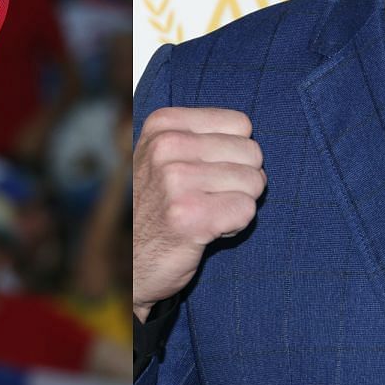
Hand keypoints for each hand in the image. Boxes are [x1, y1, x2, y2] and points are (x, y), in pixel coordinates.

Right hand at [132, 107, 264, 320]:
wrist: (130, 260)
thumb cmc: (159, 206)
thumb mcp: (166, 155)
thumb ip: (204, 136)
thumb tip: (250, 135)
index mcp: (163, 125)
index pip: (240, 124)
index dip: (233, 153)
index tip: (205, 172)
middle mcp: (165, 147)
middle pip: (251, 152)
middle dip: (240, 179)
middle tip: (207, 197)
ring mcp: (175, 181)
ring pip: (253, 181)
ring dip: (237, 203)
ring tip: (205, 212)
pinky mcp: (189, 216)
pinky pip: (247, 210)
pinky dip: (234, 225)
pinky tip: (206, 230)